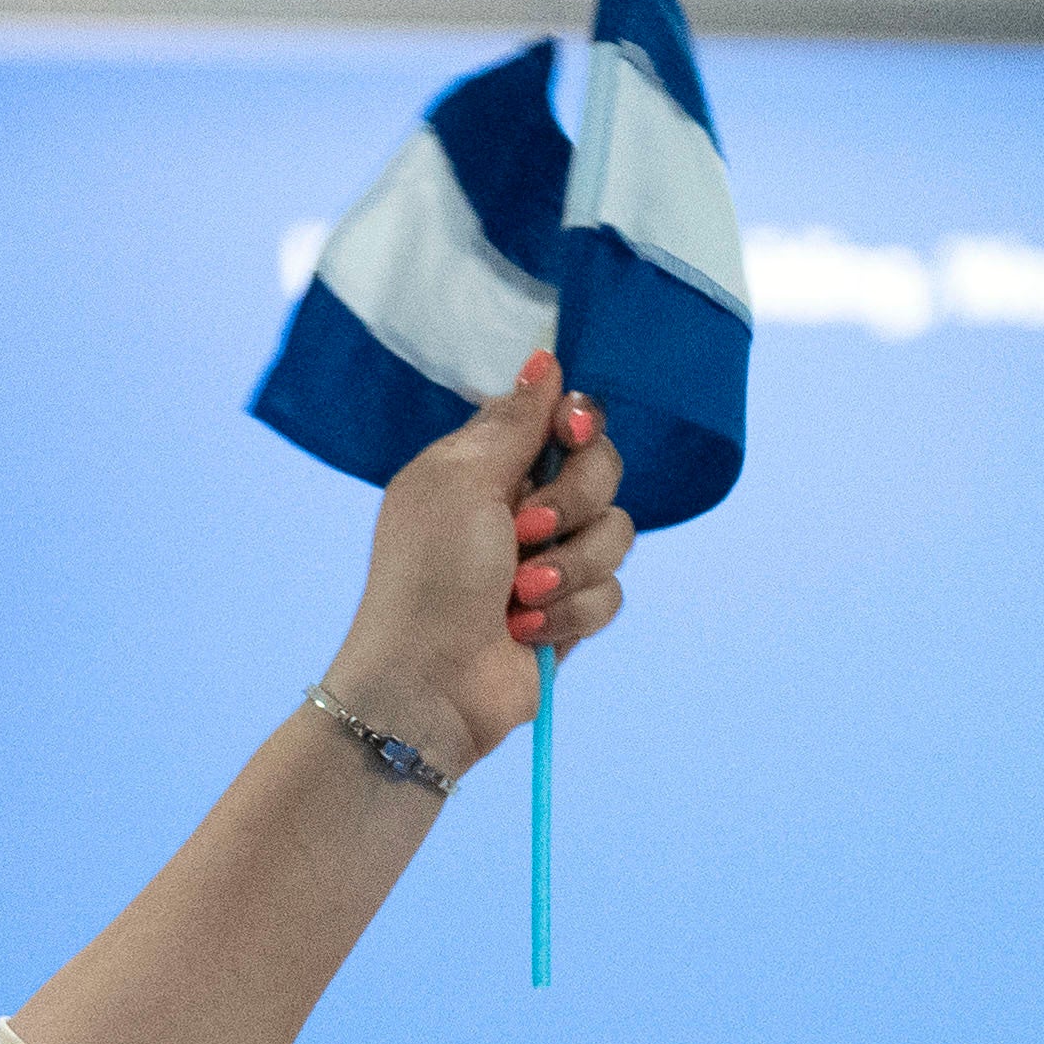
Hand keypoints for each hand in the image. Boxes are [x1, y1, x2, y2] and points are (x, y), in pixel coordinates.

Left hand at [316, 354, 629, 777]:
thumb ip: (512, 422)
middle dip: (573, 501)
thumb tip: (544, 359)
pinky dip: (569, 612)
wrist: (428, 684)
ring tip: (517, 594)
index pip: (561, 419)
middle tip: (523, 531)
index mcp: (486, 466)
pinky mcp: (568, 613)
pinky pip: (611, 592)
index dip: (577, 422)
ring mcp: (549, 561)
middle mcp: (521, 507)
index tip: (569, 431)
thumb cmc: (427, 577)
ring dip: (568, 566)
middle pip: (602, 468)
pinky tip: (526, 630)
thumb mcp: (460, 481)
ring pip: (616, 532)